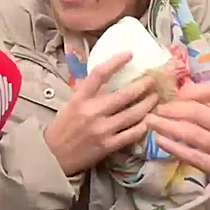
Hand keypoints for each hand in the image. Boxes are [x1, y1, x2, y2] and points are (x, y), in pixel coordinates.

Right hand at [44, 52, 157, 175]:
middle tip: (153, 78)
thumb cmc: (62, 127)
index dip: (116, 62)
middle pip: (124, 95)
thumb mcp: (69, 104)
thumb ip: (85, 91)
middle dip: (143, 85)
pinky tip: (149, 119)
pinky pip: (132, 133)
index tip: (129, 54)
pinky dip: (143, 125)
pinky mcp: (109, 145)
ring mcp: (102, 129)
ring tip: (156, 97)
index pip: (99, 75)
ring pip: (133, 114)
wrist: (54, 155)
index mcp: (80, 99)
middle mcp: (92, 112)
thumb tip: (103, 77)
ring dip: (148, 104)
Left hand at [146, 82, 209, 209]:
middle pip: (199, 112)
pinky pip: (193, 156)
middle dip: (171, 108)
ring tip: (149, 122)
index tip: (173, 94)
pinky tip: (159, 140)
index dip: (191, 90)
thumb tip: (185, 86)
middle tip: (155, 109)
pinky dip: (173, 147)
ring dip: (166, 125)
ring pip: (192, 133)